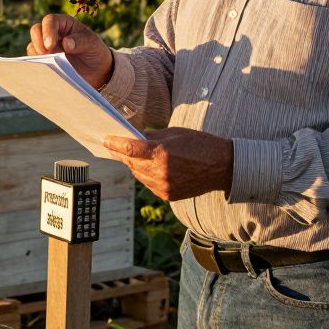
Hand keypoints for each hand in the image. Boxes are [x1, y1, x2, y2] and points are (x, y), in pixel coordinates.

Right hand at [27, 13, 113, 88]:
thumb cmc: (94, 51)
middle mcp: (53, 33)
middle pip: (36, 30)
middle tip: (46, 53)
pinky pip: (34, 61)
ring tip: (47, 63)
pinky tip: (45, 70)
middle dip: (38, 41)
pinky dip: (37, 65)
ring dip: (36, 54)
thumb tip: (65, 43)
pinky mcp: (44, 61)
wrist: (96, 71)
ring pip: (33, 46)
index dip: (48, 31)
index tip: (50, 45)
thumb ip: (80, 41)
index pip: (50, 21)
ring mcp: (47, 47)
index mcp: (64, 23)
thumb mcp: (92, 44)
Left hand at [104, 128, 233, 201]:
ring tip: (126, 155)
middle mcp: (160, 172)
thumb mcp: (175, 133)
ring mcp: (164, 186)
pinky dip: (144, 175)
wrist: (223, 167)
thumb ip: (152, 137)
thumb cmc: (200, 144)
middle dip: (120, 153)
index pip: (129, 148)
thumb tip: (132, 137)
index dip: (114, 143)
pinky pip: (148, 183)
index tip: (105, 139)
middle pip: (131, 162)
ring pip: (138, 174)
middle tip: (111, 146)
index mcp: (162, 153)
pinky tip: (143, 167)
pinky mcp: (168, 195)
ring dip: (132, 164)